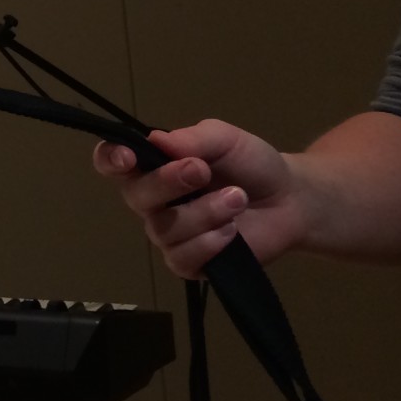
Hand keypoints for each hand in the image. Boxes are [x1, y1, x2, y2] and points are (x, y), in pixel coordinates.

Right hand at [92, 120, 311, 276]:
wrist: (290, 201)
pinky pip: (181, 259)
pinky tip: (231, 232)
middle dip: (167, 183)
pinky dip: (208, 243)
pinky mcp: (189, 263)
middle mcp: (152, 201)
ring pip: (164, 229)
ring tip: (238, 199)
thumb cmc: (251, 165)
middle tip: (201, 171)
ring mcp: (168, 234)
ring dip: (203, 213)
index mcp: (152, 166)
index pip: (111, 163)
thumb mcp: (225, 139)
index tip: (129, 158)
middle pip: (136, 197)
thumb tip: (156, 139)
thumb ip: (193, 138)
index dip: (110, 160)